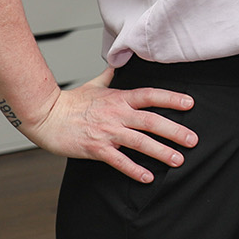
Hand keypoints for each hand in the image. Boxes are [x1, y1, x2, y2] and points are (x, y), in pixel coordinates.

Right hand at [19, 66, 196, 182]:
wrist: (45, 116)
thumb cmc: (70, 102)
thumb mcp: (95, 84)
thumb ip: (111, 75)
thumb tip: (119, 61)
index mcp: (119, 98)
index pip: (151, 95)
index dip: (172, 99)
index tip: (190, 103)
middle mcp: (117, 114)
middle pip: (152, 121)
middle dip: (175, 131)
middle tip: (193, 140)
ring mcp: (107, 132)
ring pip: (140, 142)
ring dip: (161, 152)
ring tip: (178, 160)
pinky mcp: (96, 148)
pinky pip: (119, 160)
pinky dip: (134, 170)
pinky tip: (147, 177)